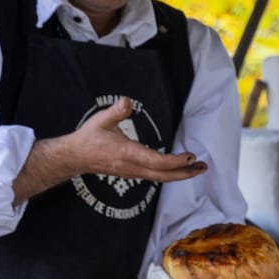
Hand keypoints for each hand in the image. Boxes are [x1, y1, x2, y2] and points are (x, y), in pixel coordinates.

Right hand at [19, 97, 208, 202]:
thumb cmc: (88, 139)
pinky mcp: (133, 173)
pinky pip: (155, 176)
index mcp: (127, 154)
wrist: (75, 157)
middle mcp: (133, 167)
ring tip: (197, 168)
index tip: (191, 156)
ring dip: (180, 174)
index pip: (157, 162)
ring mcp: (133, 173)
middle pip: (164, 175)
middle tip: (203, 167)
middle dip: (186, 172)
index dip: (176, 161)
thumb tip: (126, 100)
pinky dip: (170, 174)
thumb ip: (116, 111)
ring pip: (161, 178)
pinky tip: (179, 169)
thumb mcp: (101, 121)